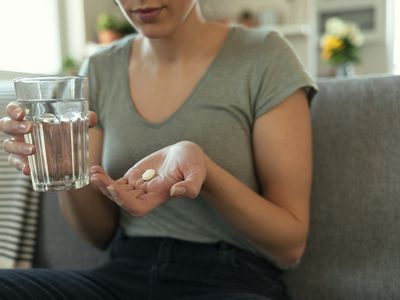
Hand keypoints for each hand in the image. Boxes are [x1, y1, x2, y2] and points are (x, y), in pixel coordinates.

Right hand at [0, 101, 96, 174]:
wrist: (65, 157)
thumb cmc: (64, 134)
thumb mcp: (75, 126)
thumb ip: (83, 120)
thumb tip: (92, 117)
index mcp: (28, 117)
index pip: (14, 109)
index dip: (13, 110)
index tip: (21, 112)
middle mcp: (19, 130)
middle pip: (6, 125)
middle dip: (14, 126)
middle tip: (28, 128)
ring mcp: (18, 146)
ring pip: (9, 145)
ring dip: (19, 147)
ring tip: (33, 150)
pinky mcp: (21, 161)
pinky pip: (16, 163)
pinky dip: (20, 166)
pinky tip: (28, 170)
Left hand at [90, 141, 205, 216]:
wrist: (187, 155)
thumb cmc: (194, 164)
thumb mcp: (196, 173)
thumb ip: (190, 186)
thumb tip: (176, 192)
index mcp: (159, 196)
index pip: (138, 207)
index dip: (124, 201)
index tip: (114, 188)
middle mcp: (146, 194)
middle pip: (123, 201)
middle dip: (108, 192)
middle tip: (97, 178)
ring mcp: (139, 186)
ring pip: (116, 191)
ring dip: (102, 184)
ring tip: (93, 172)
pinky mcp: (134, 177)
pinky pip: (116, 182)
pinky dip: (105, 177)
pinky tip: (95, 169)